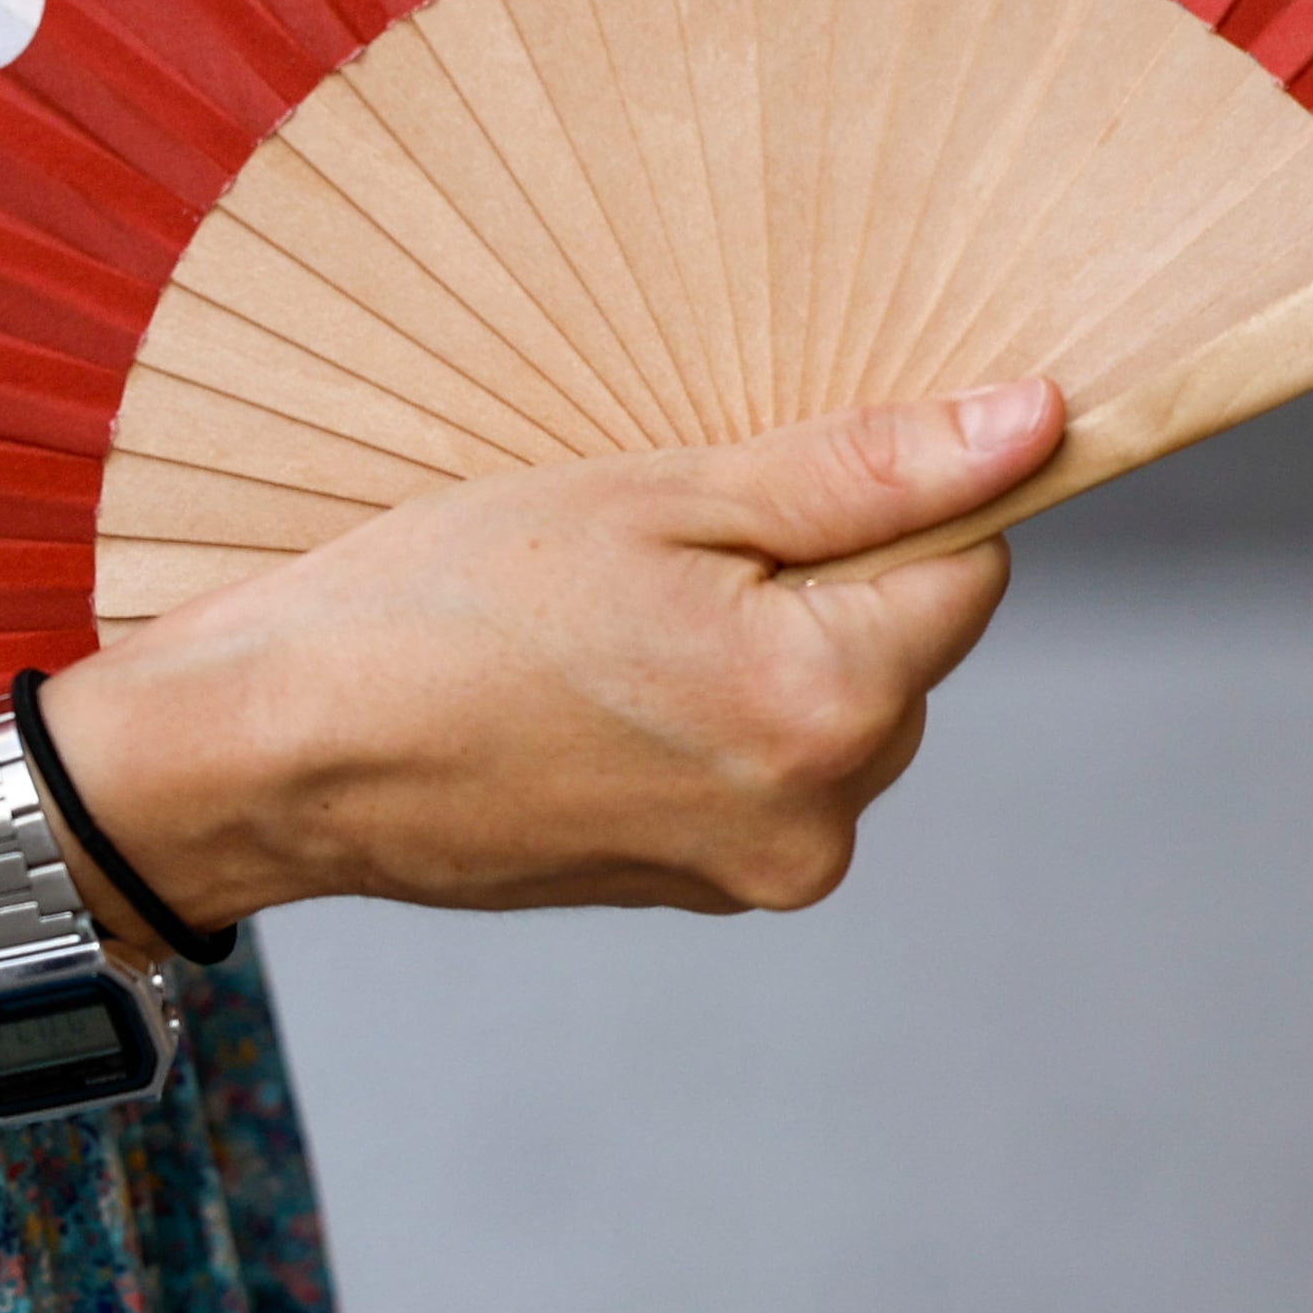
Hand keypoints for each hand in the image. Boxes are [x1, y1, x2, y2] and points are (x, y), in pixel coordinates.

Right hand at [41, 380, 1061, 924]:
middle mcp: (817, 815)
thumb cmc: (440, 603)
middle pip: (901, 644)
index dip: (881, 494)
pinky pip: (753, 764)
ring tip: (602, 615)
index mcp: (826, 703)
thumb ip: (861, 470)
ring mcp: (753, 868)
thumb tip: (1034, 424)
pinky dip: (698, 708)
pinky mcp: (693, 887)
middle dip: (812, 575)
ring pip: (826, 705)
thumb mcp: (653, 495)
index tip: (759, 475)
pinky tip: (585, 679)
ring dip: (754, 644)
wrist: (278, 751)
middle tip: (652, 539)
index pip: (969, 561)